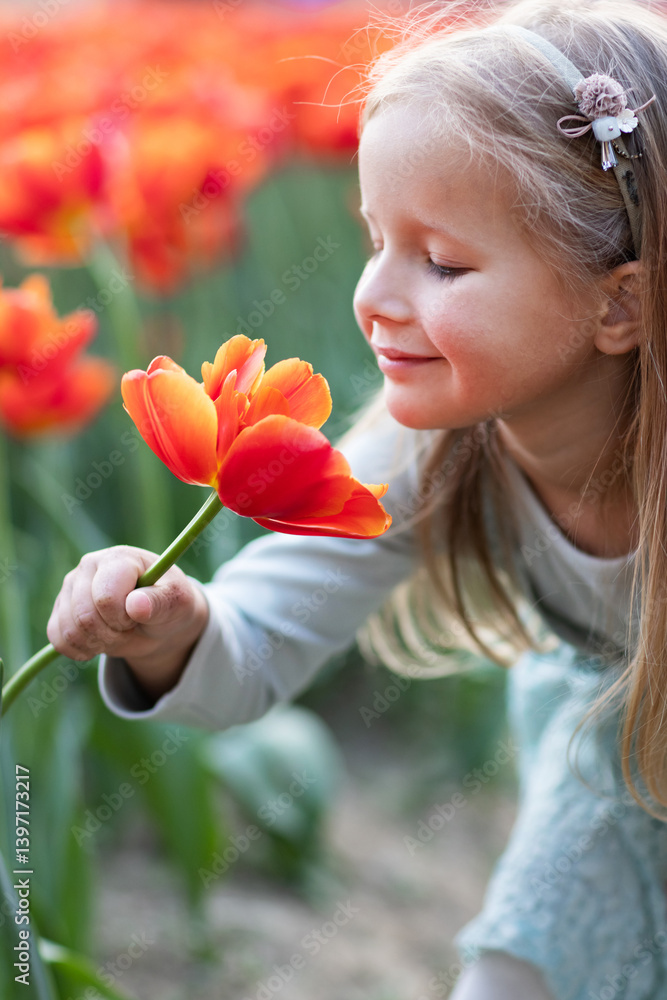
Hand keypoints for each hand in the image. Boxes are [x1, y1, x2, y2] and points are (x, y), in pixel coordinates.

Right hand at [47, 546, 208, 699]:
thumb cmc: (169, 604)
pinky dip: (80, 650)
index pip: (106, 598)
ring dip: (97, 643)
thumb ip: (160, 602)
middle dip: (111, 634)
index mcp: (118, 558)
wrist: (158, 620)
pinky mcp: (60, 608)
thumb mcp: (177, 602)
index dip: (122, 618)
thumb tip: (136, 604)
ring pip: (69, 630)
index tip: (138, 617)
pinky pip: (58, 639)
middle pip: (85, 617)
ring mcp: (70, 587)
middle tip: (130, 628)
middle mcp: (88, 566)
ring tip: (117, 633)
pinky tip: (99, 641)